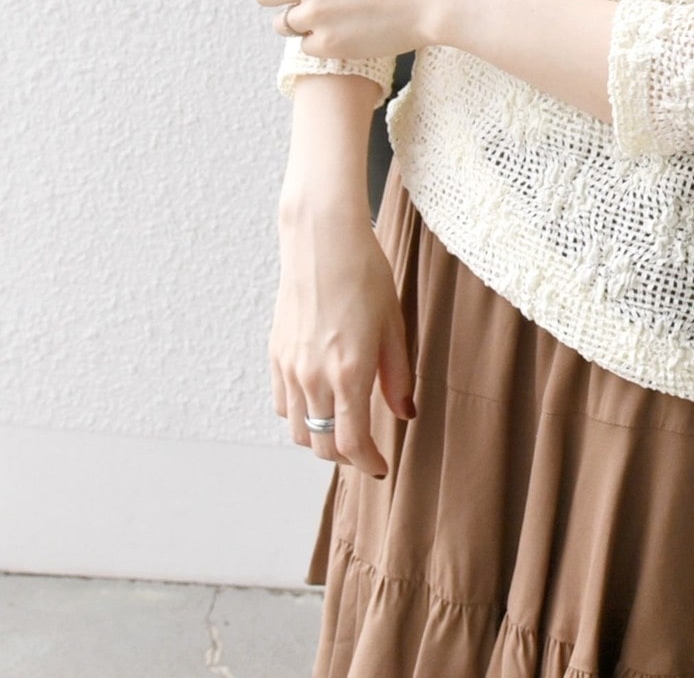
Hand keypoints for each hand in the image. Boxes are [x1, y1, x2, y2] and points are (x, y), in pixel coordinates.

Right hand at [270, 201, 415, 478]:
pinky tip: (318, 402)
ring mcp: (289, 367)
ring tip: (342, 427)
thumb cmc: (365, 275)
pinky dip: (299, 415)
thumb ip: (398, 375)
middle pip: (323, 446)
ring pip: (298, 431)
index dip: (368, 463)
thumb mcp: (393, 325)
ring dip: (320, 439)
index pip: (352, 443)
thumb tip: (405, 413)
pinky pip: (282, 404)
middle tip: (366, 450)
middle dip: (346, 456)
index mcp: (348, 372)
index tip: (381, 466)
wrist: (323, 239)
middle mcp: (313, 377)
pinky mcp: (275, 354)